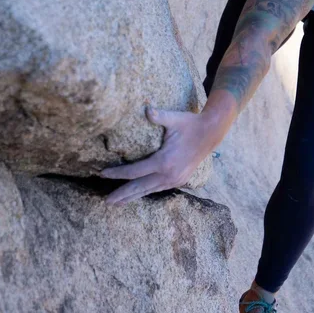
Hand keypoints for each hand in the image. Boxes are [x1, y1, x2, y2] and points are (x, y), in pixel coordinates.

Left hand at [101, 106, 221, 204]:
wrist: (211, 134)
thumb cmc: (190, 124)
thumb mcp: (175, 118)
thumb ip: (159, 116)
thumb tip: (147, 109)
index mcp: (164, 161)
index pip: (134, 171)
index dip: (117, 173)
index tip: (102, 174)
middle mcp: (168, 174)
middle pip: (139, 187)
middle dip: (122, 194)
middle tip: (106, 202)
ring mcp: (174, 180)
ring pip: (149, 191)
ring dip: (132, 197)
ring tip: (118, 203)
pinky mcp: (179, 180)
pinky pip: (157, 189)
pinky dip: (146, 192)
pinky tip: (138, 194)